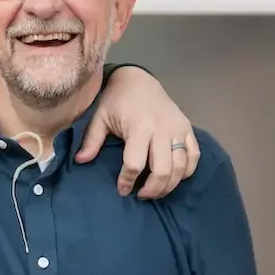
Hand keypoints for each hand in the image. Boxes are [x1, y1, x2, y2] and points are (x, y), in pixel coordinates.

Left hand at [77, 66, 200, 200]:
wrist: (138, 79)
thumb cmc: (116, 100)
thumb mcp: (99, 118)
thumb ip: (91, 141)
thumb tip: (80, 161)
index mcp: (139, 127)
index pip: (135, 163)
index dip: (128, 181)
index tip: (122, 190)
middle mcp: (162, 129)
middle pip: (163, 169)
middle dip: (152, 189)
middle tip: (141, 195)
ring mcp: (178, 128)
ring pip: (181, 166)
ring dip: (169, 185)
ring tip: (156, 191)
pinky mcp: (187, 128)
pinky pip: (194, 154)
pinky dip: (188, 170)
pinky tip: (175, 178)